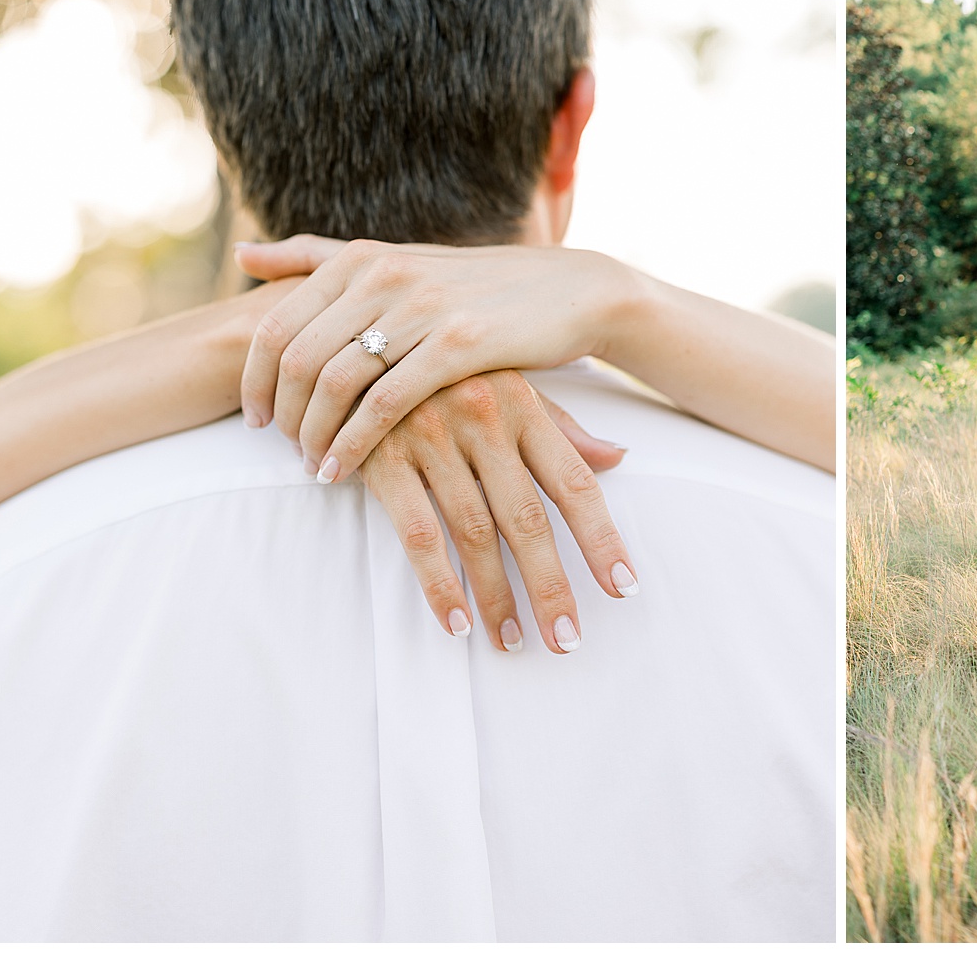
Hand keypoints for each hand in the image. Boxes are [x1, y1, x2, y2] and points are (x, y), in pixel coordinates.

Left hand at [234, 235, 637, 482]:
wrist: (569, 292)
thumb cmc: (476, 286)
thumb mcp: (398, 261)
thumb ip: (320, 256)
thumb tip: (243, 253)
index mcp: (362, 258)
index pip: (276, 325)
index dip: (254, 379)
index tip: (255, 419)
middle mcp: (384, 275)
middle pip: (297, 358)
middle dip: (282, 415)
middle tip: (283, 450)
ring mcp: (422, 308)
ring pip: (336, 382)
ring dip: (314, 434)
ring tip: (314, 465)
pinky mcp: (459, 345)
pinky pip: (386, 404)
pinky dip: (354, 444)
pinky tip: (345, 471)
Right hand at [357, 369, 636, 649]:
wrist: (353, 336)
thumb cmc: (445, 369)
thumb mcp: (508, 384)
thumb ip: (561, 428)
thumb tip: (617, 458)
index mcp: (523, 404)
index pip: (575, 481)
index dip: (601, 537)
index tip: (623, 587)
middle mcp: (483, 418)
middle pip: (528, 518)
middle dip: (551, 585)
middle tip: (567, 640)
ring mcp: (431, 436)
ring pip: (475, 533)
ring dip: (496, 595)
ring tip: (512, 641)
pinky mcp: (381, 456)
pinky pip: (417, 534)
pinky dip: (439, 583)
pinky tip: (458, 621)